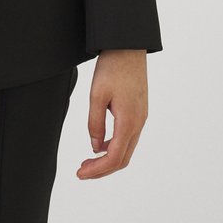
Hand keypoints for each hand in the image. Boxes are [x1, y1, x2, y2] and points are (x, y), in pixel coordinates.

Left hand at [77, 49, 147, 179]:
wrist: (128, 47)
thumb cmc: (112, 68)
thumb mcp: (97, 95)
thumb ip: (95, 123)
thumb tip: (95, 147)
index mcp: (129, 121)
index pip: (115, 157)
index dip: (98, 170)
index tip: (81, 174)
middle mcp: (139, 123)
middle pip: (123, 158)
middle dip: (102, 169)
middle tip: (82, 171)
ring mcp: (141, 117)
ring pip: (127, 149)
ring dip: (109, 159)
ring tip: (88, 160)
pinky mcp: (139, 111)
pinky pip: (128, 137)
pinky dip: (114, 146)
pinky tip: (100, 143)